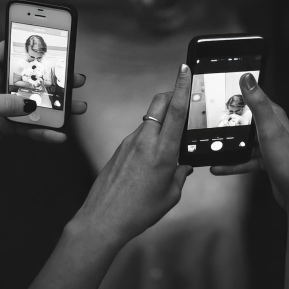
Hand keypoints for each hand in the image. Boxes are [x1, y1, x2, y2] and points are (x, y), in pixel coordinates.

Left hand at [0, 42, 86, 179]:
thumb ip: (1, 102)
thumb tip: (31, 103)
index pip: (6, 51)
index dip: (26, 46)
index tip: (51, 43)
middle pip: (28, 76)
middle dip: (52, 77)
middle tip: (75, 77)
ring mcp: (2, 106)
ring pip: (35, 102)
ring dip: (56, 105)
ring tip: (77, 106)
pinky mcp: (5, 125)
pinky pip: (30, 126)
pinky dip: (44, 131)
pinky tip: (59, 136)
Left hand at [74, 65, 193, 244]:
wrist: (103, 219)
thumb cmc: (139, 211)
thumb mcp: (170, 195)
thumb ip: (181, 176)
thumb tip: (185, 165)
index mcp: (162, 151)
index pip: (176, 110)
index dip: (182, 87)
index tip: (185, 69)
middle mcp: (145, 141)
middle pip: (160, 104)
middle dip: (172, 94)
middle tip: (184, 96)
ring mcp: (129, 143)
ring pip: (149, 119)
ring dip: (162, 119)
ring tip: (172, 137)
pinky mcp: (120, 149)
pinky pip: (140, 134)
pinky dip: (150, 136)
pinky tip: (154, 156)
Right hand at [211, 73, 288, 209]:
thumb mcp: (269, 128)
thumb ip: (258, 103)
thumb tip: (248, 78)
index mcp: (274, 116)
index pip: (254, 98)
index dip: (238, 93)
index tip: (222, 90)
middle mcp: (272, 128)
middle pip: (246, 119)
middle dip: (229, 118)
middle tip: (210, 117)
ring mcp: (269, 146)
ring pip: (244, 140)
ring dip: (229, 143)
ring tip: (212, 145)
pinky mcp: (266, 161)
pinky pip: (245, 159)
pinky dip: (232, 163)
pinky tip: (219, 167)